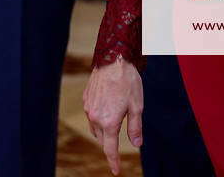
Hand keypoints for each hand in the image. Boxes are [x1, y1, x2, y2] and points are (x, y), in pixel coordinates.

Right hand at [83, 60, 142, 174]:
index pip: (110, 149)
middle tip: (119, 136)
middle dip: (109, 141)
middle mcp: (95, 117)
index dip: (113, 161)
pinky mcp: (86, 98)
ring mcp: (89, 107)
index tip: (116, 170)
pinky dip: (98, 115)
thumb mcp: (137, 106)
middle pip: (102, 138)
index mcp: (109, 122)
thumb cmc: (128, 81)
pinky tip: (107, 105)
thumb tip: (136, 144)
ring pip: (95, 126)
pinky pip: (91, 113)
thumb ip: (135, 127)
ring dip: (103, 129)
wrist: (113, 58)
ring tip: (114, 119)